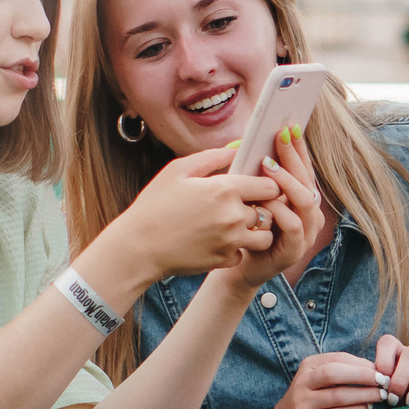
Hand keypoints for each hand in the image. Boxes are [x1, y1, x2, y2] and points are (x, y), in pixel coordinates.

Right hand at [109, 146, 283, 282]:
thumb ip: (211, 157)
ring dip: (256, 230)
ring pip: (265, 235)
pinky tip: (220, 240)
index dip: (267, 184)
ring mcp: (231, 241)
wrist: (137, 248)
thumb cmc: (154, 206)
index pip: (271, 186)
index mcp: (225, 190)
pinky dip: (237, 248)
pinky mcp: (224, 260)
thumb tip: (236, 148)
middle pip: (270, 210)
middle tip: (244, 204)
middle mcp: (233, 217)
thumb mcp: (177, 171)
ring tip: (237, 224)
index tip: (256, 185)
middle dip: (261, 206)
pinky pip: (244, 253)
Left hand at [221, 130, 326, 289]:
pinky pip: (294, 225)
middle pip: (307, 180)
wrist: (236, 266)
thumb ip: (258, 178)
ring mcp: (306, 233)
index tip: (289, 126)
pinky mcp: (296, 250)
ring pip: (306, 201)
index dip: (299, 148)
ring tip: (269, 167)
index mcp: (301, 200)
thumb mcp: (252, 198)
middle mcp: (309, 214)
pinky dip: (280, 211)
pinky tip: (265, 201)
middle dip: (294, 157)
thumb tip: (249, 143)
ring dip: (288, 182)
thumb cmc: (244, 228)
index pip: (304, 169)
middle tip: (280, 138)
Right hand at [263, 352, 387, 408]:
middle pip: (334, 373)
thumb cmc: (311, 399)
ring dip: (363, 395)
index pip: (339, 358)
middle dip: (363, 376)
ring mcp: (302, 402)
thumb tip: (377, 370)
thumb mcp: (320, 380)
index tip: (382, 370)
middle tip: (384, 381)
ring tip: (380, 396)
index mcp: (309, 366)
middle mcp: (303, 381)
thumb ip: (344, 372)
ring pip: (337, 396)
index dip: (362, 364)